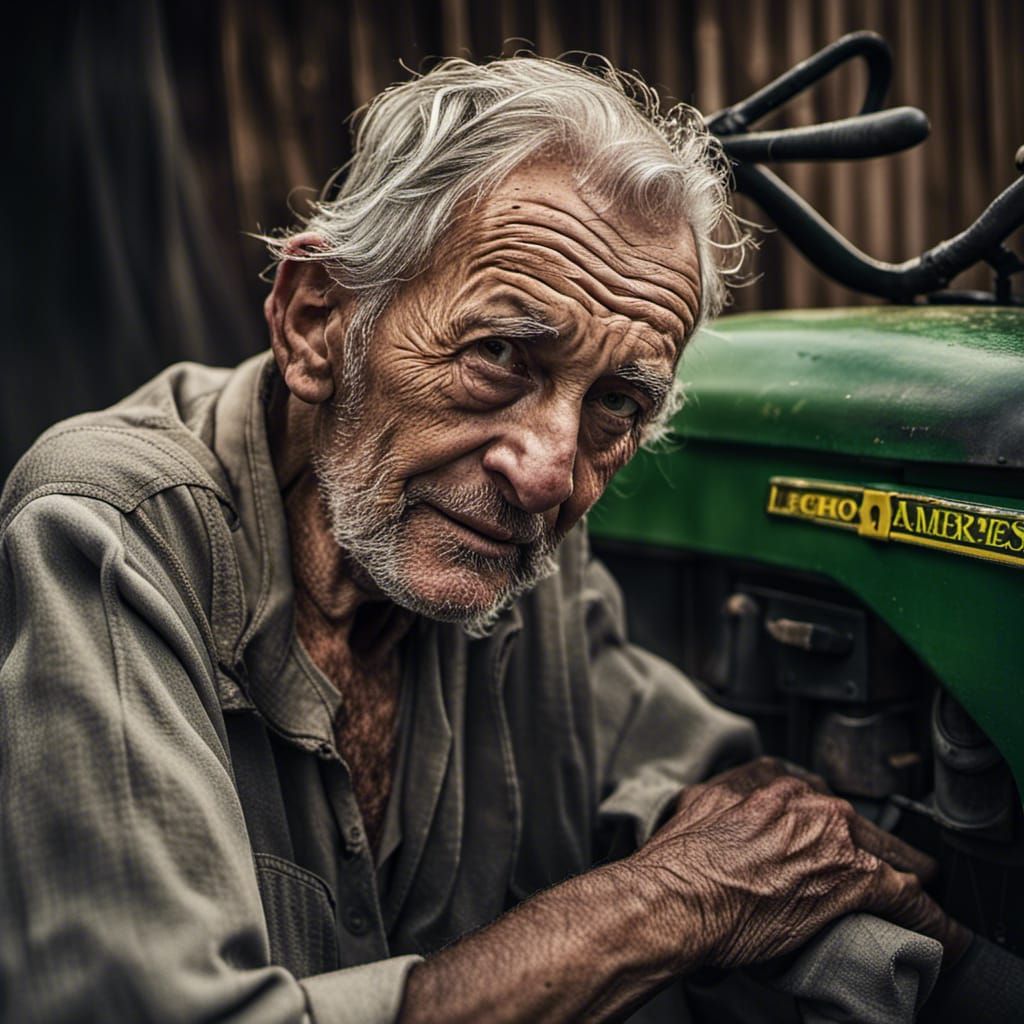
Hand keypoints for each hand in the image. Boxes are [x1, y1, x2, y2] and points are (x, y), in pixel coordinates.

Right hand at [625, 757, 969, 970]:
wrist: (676, 895)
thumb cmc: (676, 865)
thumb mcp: (692, 812)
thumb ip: (716, 805)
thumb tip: (711, 820)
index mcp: (764, 783)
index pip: (811, 797)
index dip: (825, 824)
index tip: (829, 837)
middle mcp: (801, 800)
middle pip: (854, 819)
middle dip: (867, 844)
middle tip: (876, 864)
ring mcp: (829, 835)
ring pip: (887, 851)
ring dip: (903, 871)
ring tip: (918, 888)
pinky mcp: (851, 877)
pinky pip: (907, 894)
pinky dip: (929, 917)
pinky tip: (941, 931)